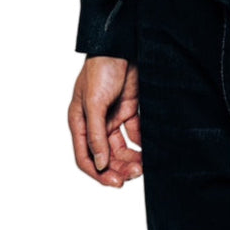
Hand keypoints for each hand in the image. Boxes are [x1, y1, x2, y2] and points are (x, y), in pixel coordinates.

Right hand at [68, 56, 142, 187]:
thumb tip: (100, 163)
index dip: (98, 173)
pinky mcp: (128, 110)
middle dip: (118, 168)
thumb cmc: (101, 69)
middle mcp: (95, 123)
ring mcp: (112, 118)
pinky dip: (141, 144)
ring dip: (130, 159)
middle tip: (134, 175)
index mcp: (80, 122)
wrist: (122, 46)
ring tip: (143, 165)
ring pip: (120, 148)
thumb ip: (95, 134)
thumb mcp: (94, 102)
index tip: (115, 183)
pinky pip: (134, 134)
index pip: (85, 157)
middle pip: (105, 156)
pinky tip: (149, 152)